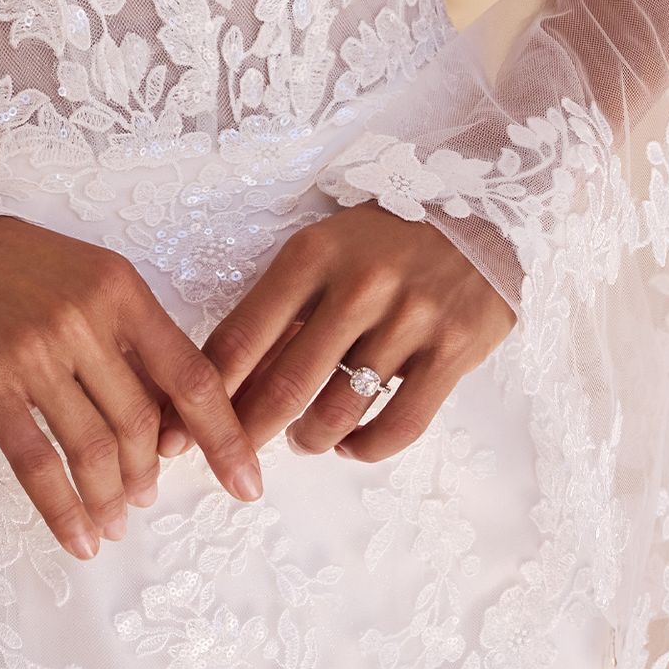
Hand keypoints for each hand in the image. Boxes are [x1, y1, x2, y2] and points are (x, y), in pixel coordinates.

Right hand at [0, 214, 264, 557]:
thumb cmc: (3, 260)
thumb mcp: (80, 273)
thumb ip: (124, 333)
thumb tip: (166, 414)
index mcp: (118, 287)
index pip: (189, 374)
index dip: (223, 436)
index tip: (246, 482)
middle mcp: (82, 320)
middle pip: (140, 423)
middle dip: (151, 473)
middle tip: (147, 496)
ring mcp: (32, 355)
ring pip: (93, 449)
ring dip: (112, 498)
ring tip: (116, 522)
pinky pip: (36, 464)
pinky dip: (64, 511)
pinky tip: (80, 540)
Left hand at [183, 208, 515, 462]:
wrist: (482, 211)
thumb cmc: (385, 239)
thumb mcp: (325, 251)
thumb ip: (284, 312)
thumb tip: (230, 385)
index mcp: (311, 255)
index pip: (241, 339)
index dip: (207, 395)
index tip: (186, 429)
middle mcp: (359, 285)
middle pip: (285, 386)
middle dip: (249, 435)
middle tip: (236, 457)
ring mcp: (410, 318)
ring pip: (339, 412)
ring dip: (310, 440)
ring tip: (304, 440)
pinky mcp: (454, 349)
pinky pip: (400, 425)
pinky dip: (365, 449)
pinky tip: (350, 444)